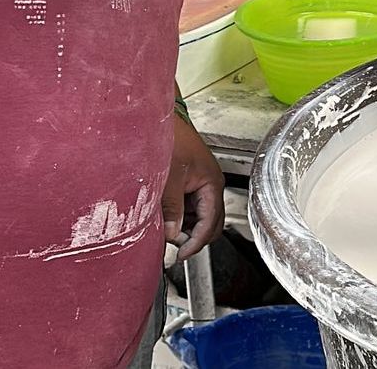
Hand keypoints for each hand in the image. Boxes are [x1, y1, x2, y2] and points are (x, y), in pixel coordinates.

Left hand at [162, 112, 224, 261]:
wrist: (164, 121)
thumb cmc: (172, 141)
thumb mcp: (170, 179)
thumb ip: (172, 209)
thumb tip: (171, 234)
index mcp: (212, 184)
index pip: (211, 223)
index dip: (196, 242)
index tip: (181, 255)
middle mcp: (211, 185)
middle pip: (211, 223)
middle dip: (195, 237)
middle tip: (175, 248)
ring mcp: (202, 184)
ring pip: (200, 216)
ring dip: (187, 227)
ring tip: (167, 231)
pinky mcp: (191, 182)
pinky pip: (191, 206)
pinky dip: (181, 216)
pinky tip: (167, 217)